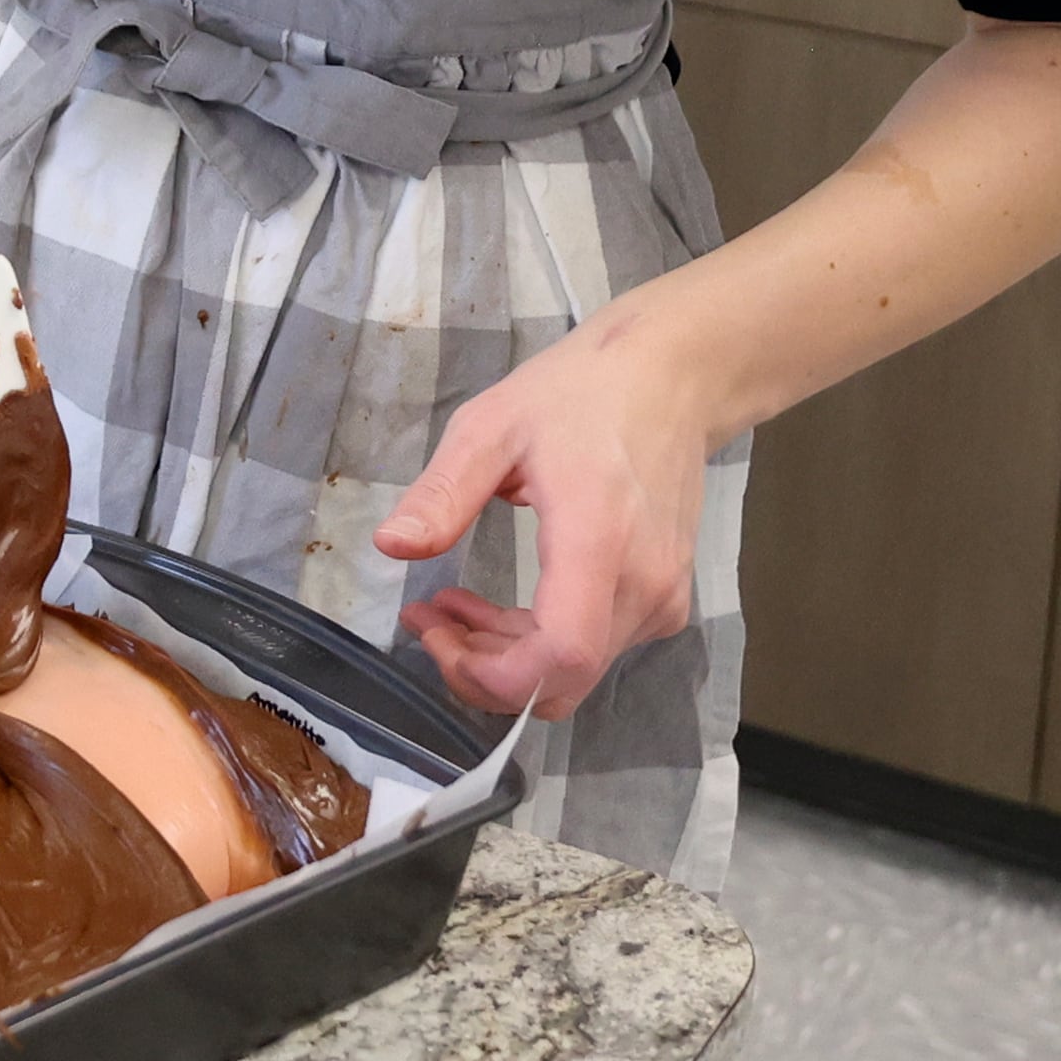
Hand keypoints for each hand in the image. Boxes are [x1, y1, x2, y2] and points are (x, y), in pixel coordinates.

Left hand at [373, 319, 719, 721]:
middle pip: (562, 682)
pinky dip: (541, 644)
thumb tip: (389, 546)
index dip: (490, 675)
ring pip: (576, 673)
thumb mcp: (491, 427)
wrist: (671, 379)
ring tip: (449, 607)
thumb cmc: (579, 394)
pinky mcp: (666, 600)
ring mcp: (663, 598)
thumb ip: (442, 493)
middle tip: (428, 623)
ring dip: (506, 658)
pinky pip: (598, 649)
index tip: (433, 636)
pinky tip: (500, 606)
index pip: (559, 658)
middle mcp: (643, 586)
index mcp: (599, 542)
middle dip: (483, 671)